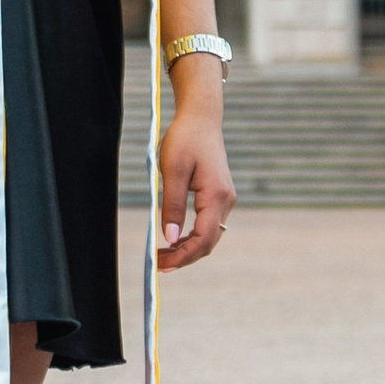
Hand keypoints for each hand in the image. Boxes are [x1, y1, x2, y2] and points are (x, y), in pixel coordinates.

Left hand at [156, 101, 235, 267]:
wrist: (201, 119)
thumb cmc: (185, 140)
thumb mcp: (172, 171)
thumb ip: (172, 205)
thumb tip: (170, 238)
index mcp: (216, 196)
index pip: (203, 239)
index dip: (183, 256)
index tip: (161, 264)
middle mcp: (226, 201)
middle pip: (208, 242)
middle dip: (184, 257)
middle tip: (158, 263)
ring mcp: (225, 199)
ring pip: (210, 236)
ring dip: (188, 248)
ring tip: (163, 254)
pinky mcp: (220, 196)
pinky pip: (209, 225)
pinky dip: (193, 236)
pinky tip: (175, 239)